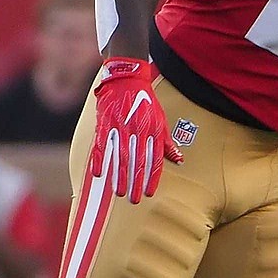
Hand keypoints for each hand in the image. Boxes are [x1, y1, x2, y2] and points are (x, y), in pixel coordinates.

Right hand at [89, 57, 180, 203]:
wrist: (127, 78)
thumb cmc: (146, 102)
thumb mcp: (161, 120)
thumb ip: (167, 143)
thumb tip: (179, 161)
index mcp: (152, 130)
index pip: (154, 158)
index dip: (151, 177)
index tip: (149, 193)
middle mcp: (137, 129)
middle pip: (137, 161)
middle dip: (135, 182)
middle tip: (133, 200)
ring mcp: (120, 126)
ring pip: (120, 155)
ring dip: (119, 175)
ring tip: (118, 192)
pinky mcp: (105, 122)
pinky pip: (101, 143)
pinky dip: (99, 159)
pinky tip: (98, 174)